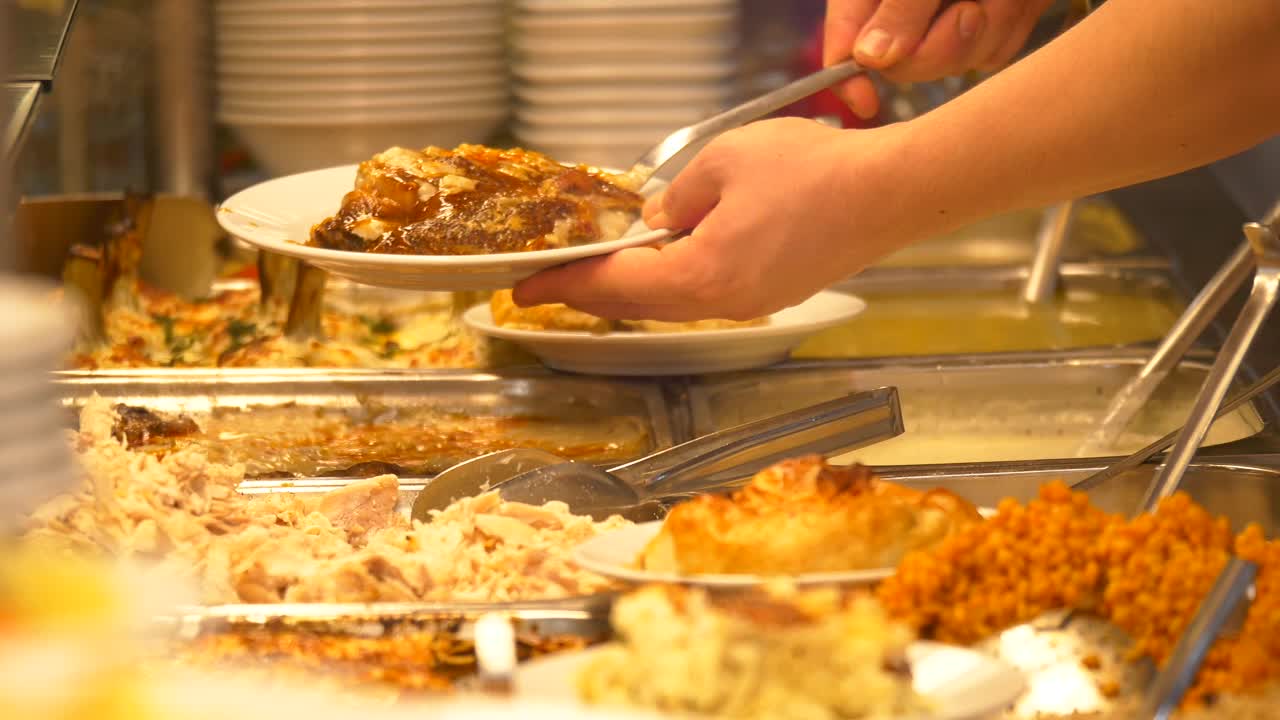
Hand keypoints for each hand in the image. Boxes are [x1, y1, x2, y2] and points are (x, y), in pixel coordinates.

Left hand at [512, 118, 933, 321]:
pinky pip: (710, 289)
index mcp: (701, 277)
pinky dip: (676, 278)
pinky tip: (669, 256)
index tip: (522, 291)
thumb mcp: (724, 162)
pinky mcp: (777, 290)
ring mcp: (754, 302)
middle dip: (590, 291)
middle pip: (639, 302)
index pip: (613, 288)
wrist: (891, 192)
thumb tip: (658, 220)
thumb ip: (678, 196)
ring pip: (676, 299)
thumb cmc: (813, 173)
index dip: (562, 287)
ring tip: (600, 269)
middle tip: (551, 282)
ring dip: (634, 285)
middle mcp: (724, 303)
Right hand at [826, 0, 1057, 118]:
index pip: (844, 44)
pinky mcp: (990, 21)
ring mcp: (949, 16)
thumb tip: (869, 59)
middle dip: (943, 45)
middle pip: (905, 64)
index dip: (848, 78)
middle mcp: (905, 7)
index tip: (866, 101)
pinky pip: (993, 52)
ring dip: (988, 30)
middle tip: (970, 9)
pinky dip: (1010, 25)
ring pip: (956, 63)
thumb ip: (900, 6)